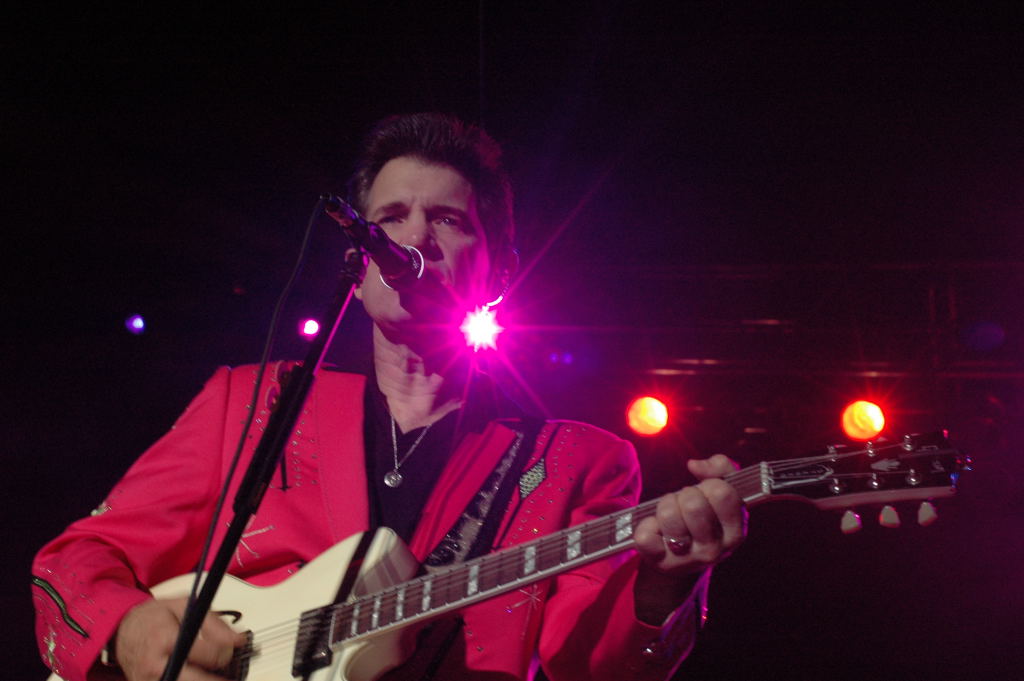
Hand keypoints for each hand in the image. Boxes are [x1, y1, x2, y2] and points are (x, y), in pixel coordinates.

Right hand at [113, 597, 245, 680]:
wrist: (122, 631)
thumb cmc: (153, 617)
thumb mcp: (184, 606)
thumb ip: (213, 622)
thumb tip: (238, 639)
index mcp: (165, 638)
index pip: (207, 653)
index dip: (227, 652)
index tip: (233, 648)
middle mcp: (155, 663)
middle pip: (198, 679)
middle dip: (218, 675)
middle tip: (226, 668)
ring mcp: (149, 680)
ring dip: (206, 678)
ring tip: (214, 672)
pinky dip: (191, 680)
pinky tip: (198, 674)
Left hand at [632, 455, 746, 621]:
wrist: (682, 560)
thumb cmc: (704, 518)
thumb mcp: (721, 494)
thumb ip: (720, 468)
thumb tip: (694, 465)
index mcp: (735, 532)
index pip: (723, 493)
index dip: (709, 485)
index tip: (707, 493)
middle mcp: (714, 550)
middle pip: (693, 504)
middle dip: (684, 495)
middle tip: (686, 505)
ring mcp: (687, 560)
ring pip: (668, 515)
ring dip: (665, 506)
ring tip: (671, 517)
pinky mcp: (660, 563)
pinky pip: (645, 534)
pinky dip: (646, 525)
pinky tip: (657, 532)